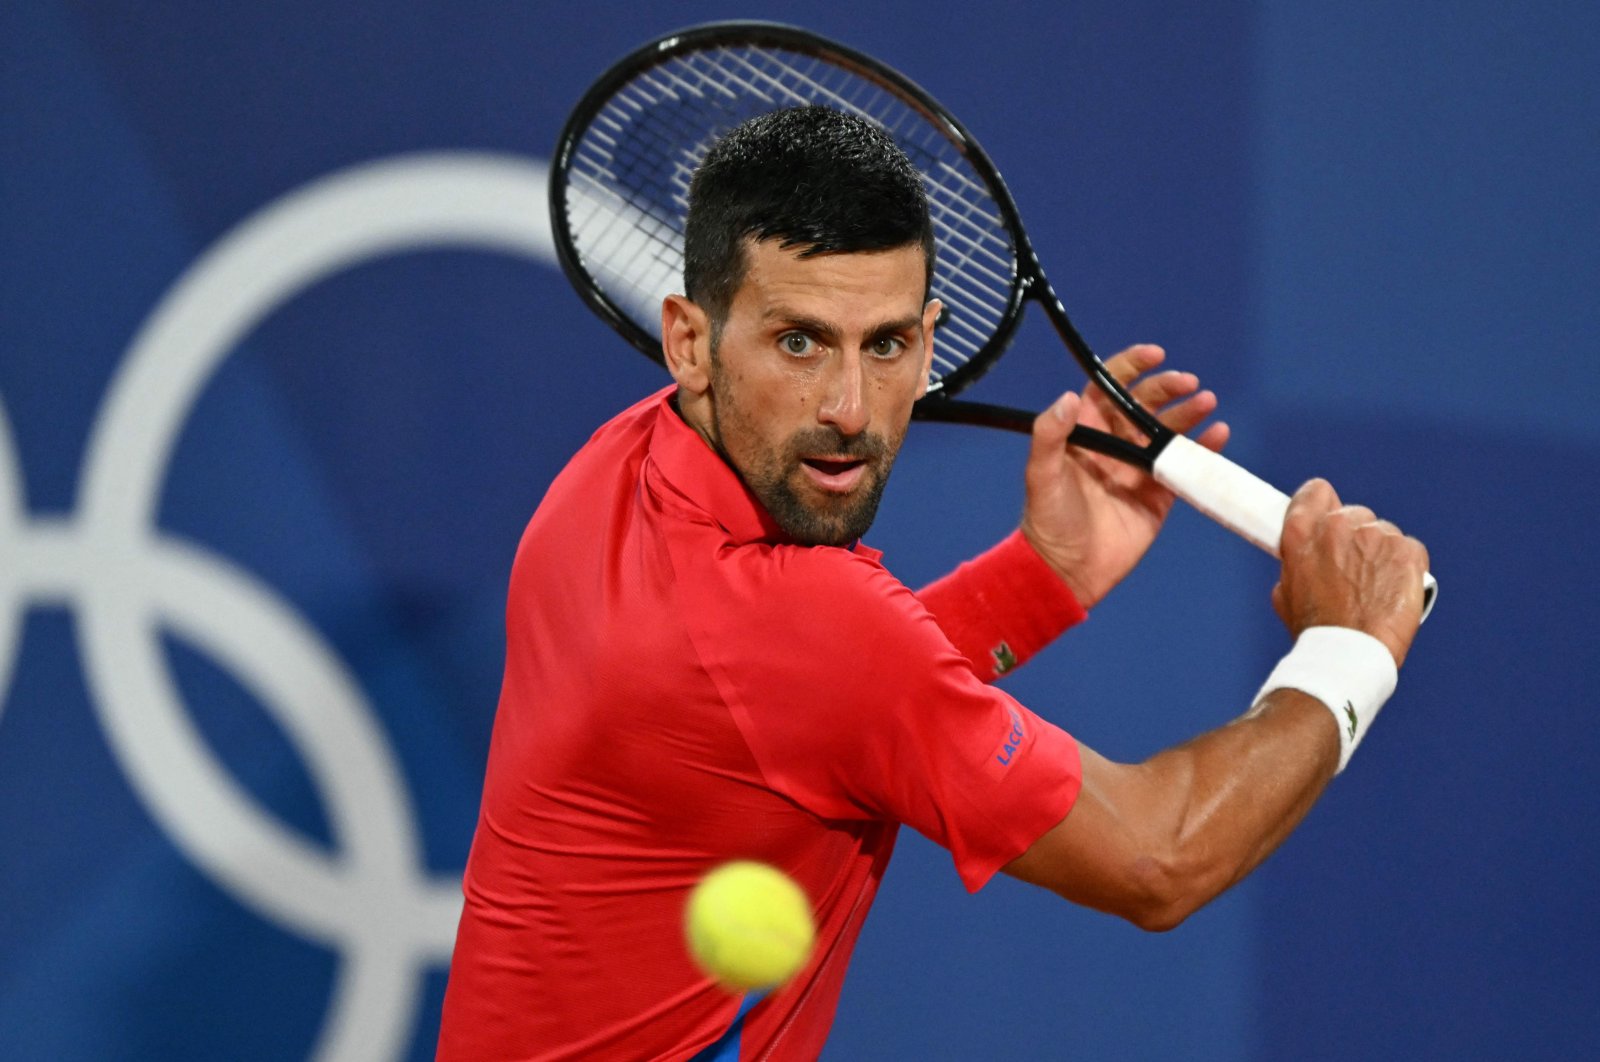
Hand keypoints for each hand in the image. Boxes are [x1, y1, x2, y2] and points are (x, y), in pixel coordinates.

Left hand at [1019, 345, 1228, 607]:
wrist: (1068, 571)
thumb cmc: (1048, 521)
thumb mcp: (1041, 475)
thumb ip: (1050, 436)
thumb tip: (1069, 398)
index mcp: (1085, 432)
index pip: (1109, 388)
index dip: (1130, 367)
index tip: (1154, 355)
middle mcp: (1114, 445)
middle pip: (1145, 405)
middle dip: (1167, 388)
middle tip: (1188, 383)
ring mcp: (1138, 469)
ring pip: (1169, 432)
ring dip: (1189, 414)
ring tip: (1206, 403)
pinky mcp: (1159, 496)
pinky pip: (1185, 466)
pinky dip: (1204, 449)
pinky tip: (1218, 435)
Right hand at [1273, 479, 1429, 665]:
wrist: (1348, 653)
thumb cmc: (1315, 630)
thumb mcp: (1285, 591)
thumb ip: (1297, 561)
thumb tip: (1307, 557)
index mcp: (1302, 531)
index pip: (1317, 491)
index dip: (1323, 505)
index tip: (1328, 520)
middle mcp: (1339, 526)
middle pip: (1355, 514)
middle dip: (1355, 538)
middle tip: (1352, 570)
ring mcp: (1376, 536)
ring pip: (1384, 533)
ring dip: (1380, 554)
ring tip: (1375, 589)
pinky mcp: (1407, 552)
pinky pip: (1410, 549)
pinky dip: (1405, 567)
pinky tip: (1394, 590)